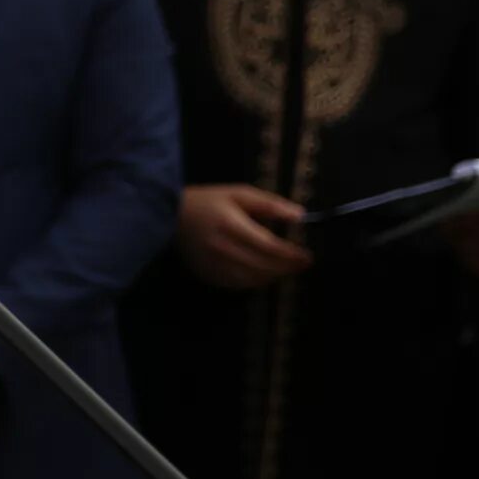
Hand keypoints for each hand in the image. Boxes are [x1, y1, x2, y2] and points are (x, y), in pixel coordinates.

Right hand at [175, 184, 312, 289]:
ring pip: (252, 279)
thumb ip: (270, 204)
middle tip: (304, 264)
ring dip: (274, 277)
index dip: (291, 254)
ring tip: (287, 270)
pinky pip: (237, 284)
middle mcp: (222, 248)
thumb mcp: (239, 194)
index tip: (308, 256)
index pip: (269, 246)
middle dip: (287, 267)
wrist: (170, 216)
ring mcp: (213, 264)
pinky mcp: (207, 274)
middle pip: (263, 265)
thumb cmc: (208, 201)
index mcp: (231, 225)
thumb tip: (300, 215)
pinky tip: (265, 275)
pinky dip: (256, 282)